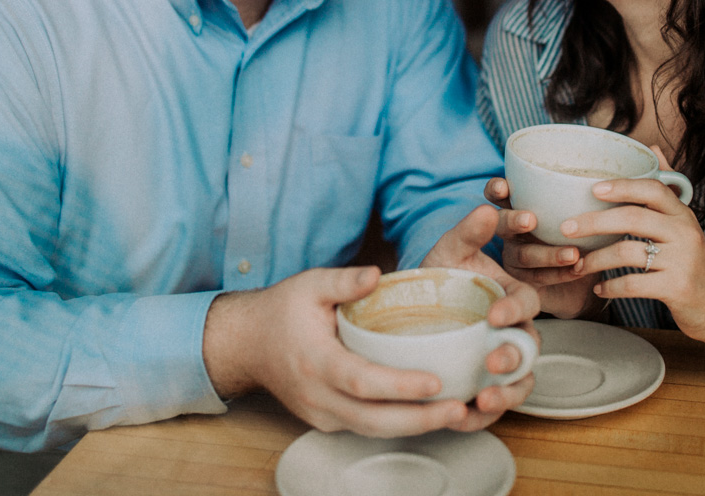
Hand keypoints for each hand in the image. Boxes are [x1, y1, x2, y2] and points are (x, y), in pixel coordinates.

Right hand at [204, 267, 473, 436]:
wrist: (245, 343)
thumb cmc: (281, 311)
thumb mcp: (309, 284)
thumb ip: (344, 280)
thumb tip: (378, 275)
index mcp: (315, 360)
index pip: (361, 381)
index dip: (399, 386)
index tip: (434, 383)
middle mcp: (317, 395)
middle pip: (373, 420)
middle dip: (419, 420)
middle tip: (459, 409)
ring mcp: (320, 413)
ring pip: (371, 430)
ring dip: (414, 426)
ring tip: (455, 414)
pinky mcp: (326, 420)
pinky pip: (365, 427)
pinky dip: (397, 423)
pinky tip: (427, 412)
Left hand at [420, 204, 541, 426]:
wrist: (412, 307)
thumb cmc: (441, 276)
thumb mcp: (451, 250)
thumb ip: (469, 232)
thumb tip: (485, 209)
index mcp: (512, 298)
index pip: (526, 303)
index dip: (514, 309)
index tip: (494, 314)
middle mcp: (513, 333)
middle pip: (528, 350)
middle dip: (513, 358)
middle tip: (492, 361)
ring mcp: (499, 363)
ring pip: (519, 385)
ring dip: (506, 395)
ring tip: (484, 399)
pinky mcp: (483, 389)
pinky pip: (490, 410)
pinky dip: (478, 417)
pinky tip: (459, 416)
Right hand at [483, 177, 602, 319]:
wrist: (584, 277)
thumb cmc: (580, 233)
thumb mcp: (580, 211)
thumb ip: (579, 195)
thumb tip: (604, 176)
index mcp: (518, 206)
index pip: (498, 193)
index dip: (496, 189)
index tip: (504, 186)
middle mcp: (510, 231)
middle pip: (501, 223)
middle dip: (513, 219)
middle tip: (530, 220)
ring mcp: (514, 257)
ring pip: (524, 255)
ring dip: (548, 254)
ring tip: (573, 254)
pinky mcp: (524, 282)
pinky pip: (539, 278)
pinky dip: (560, 273)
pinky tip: (579, 269)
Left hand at [568, 174, 704, 339]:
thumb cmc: (696, 261)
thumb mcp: (686, 222)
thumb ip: (667, 188)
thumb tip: (652, 148)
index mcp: (683, 214)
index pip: (652, 189)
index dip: (621, 186)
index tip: (593, 189)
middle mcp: (684, 233)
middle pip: (632, 218)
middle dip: (594, 222)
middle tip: (567, 228)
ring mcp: (682, 261)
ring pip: (628, 252)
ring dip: (596, 259)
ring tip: (578, 265)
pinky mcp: (677, 289)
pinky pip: (634, 284)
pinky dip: (611, 286)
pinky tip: (600, 288)